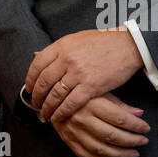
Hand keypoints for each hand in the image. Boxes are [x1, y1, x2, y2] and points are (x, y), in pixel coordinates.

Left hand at [26, 29, 143, 122]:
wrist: (127, 46)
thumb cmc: (103, 42)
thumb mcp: (76, 39)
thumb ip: (57, 49)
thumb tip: (36, 55)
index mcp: (62, 45)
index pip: (37, 64)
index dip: (30, 79)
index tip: (29, 88)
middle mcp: (67, 59)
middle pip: (44, 81)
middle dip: (37, 96)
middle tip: (35, 104)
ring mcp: (78, 73)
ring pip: (55, 94)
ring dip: (47, 107)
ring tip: (45, 114)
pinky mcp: (91, 86)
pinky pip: (71, 103)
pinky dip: (61, 112)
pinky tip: (58, 117)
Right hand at [51, 93, 149, 156]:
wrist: (51, 95)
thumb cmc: (79, 91)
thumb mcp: (100, 90)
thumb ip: (120, 104)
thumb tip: (139, 114)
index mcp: (91, 102)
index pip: (119, 118)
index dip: (136, 126)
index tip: (145, 128)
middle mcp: (82, 118)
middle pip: (112, 135)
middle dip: (132, 140)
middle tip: (143, 140)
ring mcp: (74, 131)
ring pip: (101, 149)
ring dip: (121, 154)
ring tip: (133, 152)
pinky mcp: (68, 140)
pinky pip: (87, 155)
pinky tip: (113, 156)